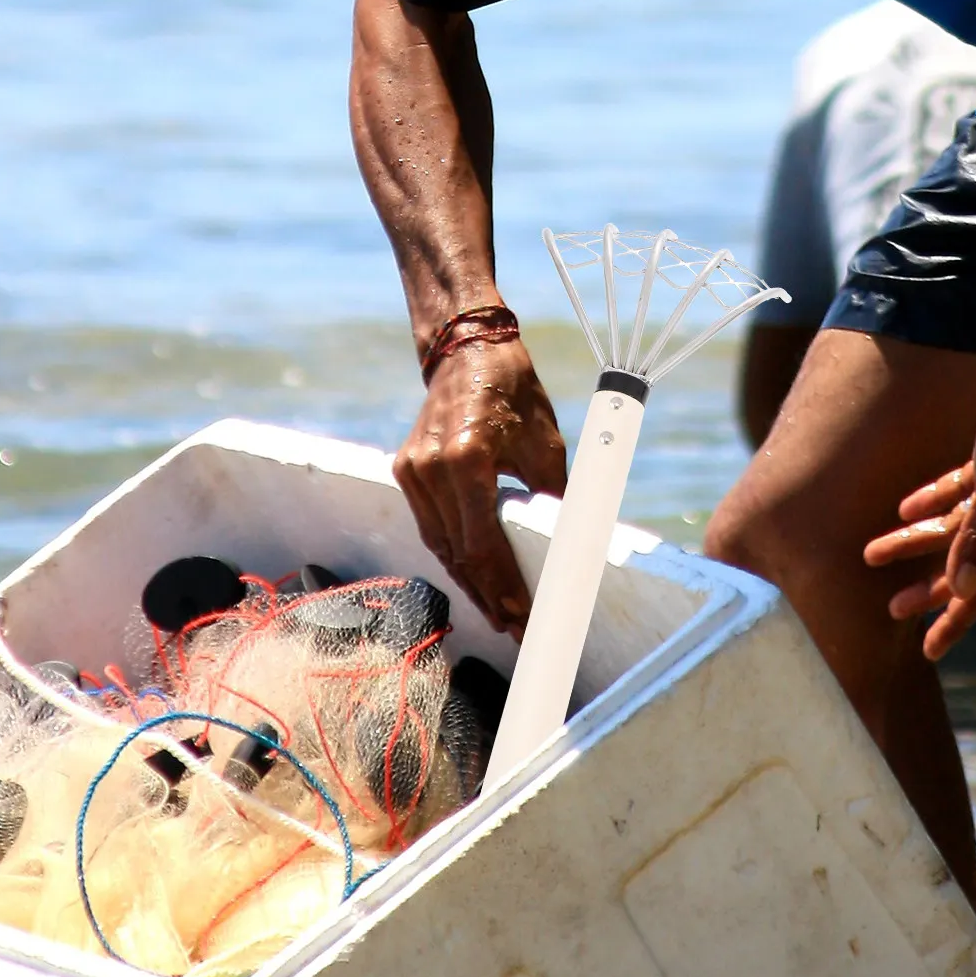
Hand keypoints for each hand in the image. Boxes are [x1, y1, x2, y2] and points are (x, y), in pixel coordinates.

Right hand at [393, 339, 565, 638]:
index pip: (483, 545)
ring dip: (469, 580)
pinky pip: (431, 525)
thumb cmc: (515, 393)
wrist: (467, 349)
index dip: (502, 588)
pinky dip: (453, 551)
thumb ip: (553, 500)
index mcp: (467, 459)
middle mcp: (431, 469)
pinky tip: (474, 576)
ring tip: (498, 612)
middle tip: (516, 627)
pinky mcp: (404, 469)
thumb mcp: (547, 447)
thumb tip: (571, 549)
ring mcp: (411, 470)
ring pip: (440, 545)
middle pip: (458, 554)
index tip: (523, 617)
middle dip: (488, 595)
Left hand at [864, 341, 975, 659]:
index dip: (953, 621)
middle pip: (965, 564)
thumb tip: (961, 588)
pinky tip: (905, 506)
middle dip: (928, 590)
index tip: (928, 651)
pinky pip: (958, 492)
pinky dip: (932, 501)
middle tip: (891, 610)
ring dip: (916, 542)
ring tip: (874, 552)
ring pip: (954, 527)